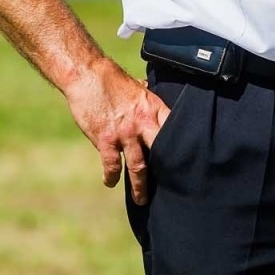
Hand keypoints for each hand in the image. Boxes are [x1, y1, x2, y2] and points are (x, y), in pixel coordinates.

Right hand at [61, 64, 169, 203]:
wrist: (87, 74)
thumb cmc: (112, 80)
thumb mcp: (138, 88)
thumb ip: (147, 103)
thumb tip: (157, 107)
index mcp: (154, 109)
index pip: (175, 131)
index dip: (182, 150)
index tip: (187, 166)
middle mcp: (143, 123)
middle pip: (163, 153)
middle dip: (168, 173)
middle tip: (173, 190)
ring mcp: (125, 133)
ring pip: (139, 166)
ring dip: (140, 186)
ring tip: (142, 200)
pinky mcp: (105, 139)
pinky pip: (112, 165)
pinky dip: (111, 177)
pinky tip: (111, 182)